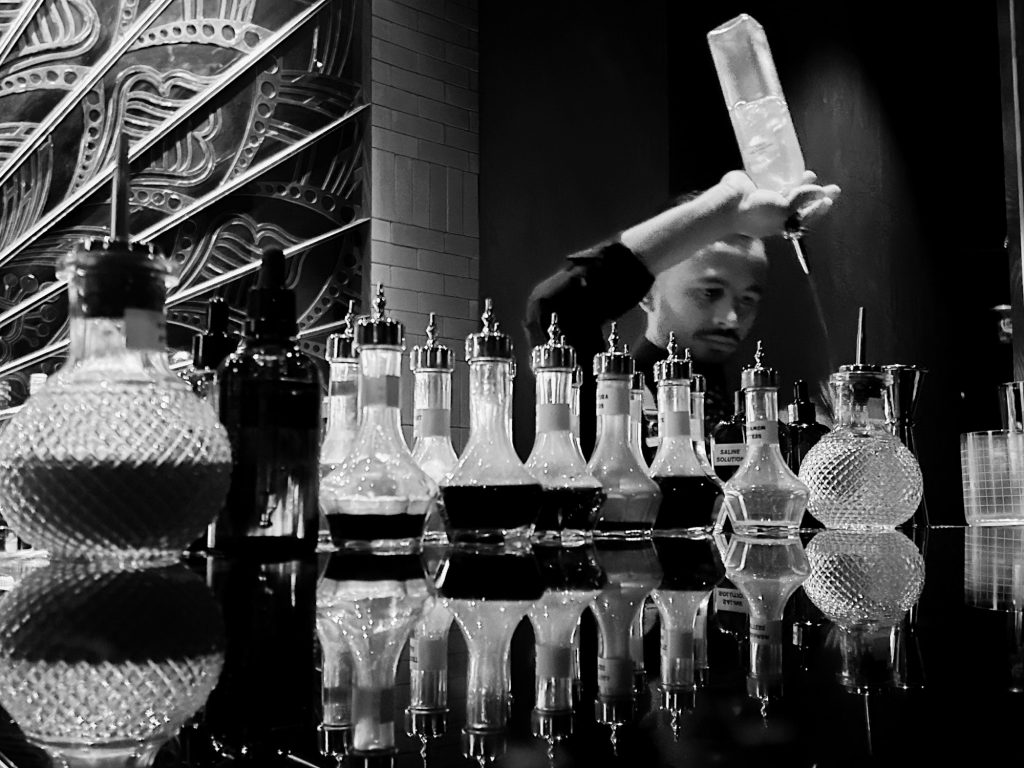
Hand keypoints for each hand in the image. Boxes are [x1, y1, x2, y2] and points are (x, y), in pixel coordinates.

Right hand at [719, 170, 840, 238]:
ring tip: (811, 175)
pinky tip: (793, 168)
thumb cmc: (756, 214)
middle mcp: (776, 211)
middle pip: (801, 203)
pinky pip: (776, 178)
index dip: (818, 208)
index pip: (805, 217)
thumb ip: (803, 200)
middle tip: (833, 188)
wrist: (730, 204)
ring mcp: (767, 198)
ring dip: (802, 183)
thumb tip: (820, 192)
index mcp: (782, 223)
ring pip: (790, 190)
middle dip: (817, 195)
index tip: (829, 199)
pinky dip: (786, 174)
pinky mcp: (759, 184)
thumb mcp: (784, 211)